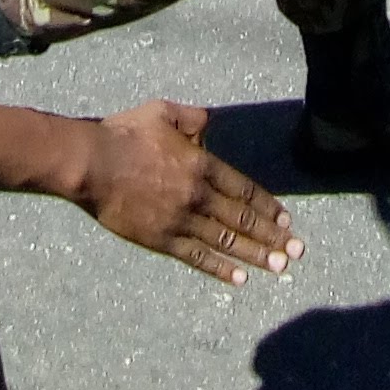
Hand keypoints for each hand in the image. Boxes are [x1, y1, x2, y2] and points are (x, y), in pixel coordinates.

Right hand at [72, 102, 301, 286]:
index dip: (267, 206)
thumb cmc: (124, 134)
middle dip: (273, 236)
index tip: (287, 220)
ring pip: (226, 241)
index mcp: (200, 163)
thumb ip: (192, 118)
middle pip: (242, 219)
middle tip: (298, 252)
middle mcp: (197, 195)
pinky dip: (221, 268)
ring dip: (256, 256)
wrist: (91, 164)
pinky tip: (240, 278)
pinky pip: (198, 257)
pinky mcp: (162, 240)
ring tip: (280, 268)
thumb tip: (210, 125)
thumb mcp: (162, 111)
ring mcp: (180, 220)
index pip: (243, 188)